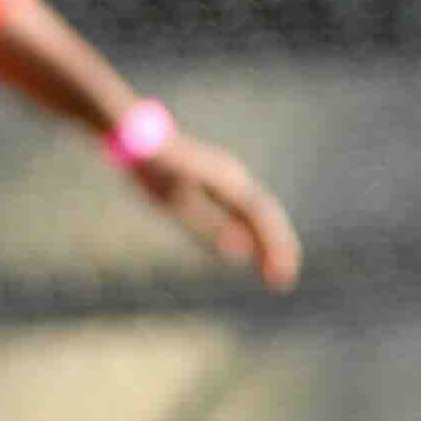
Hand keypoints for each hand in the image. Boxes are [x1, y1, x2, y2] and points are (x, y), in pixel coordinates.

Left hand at [129, 120, 300, 291]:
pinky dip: (251, 233)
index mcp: (231, 183)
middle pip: (268, 215)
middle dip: (279, 247)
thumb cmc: (156, 171)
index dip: (275, 249)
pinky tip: (247, 251)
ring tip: (274, 271)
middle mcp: (236, 179)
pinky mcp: (215, 184)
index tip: (280, 278)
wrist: (137, 138)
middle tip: (283, 281)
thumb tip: (241, 253)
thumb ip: (210, 226)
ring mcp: (227, 180)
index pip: (264, 219)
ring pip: (258, 213)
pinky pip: (241, 211)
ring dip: (269, 241)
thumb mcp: (178, 201)